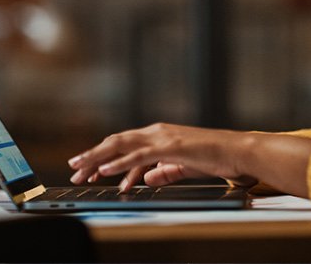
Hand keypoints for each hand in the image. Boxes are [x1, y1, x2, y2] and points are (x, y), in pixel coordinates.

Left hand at [67, 123, 256, 191]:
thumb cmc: (214, 157)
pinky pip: (138, 156)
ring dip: (98, 159)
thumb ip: (164, 171)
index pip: (123, 145)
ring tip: (81, 170)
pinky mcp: (170, 147)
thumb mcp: (183, 166)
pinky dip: (119, 163)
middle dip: (92, 156)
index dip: (102, 156)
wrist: (236, 152)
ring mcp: (162, 137)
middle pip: (115, 142)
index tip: (86, 169)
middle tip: (74, 170)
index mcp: (158, 135)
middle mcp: (156, 132)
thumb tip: (146, 178)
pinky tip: (105, 171)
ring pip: (121, 146)